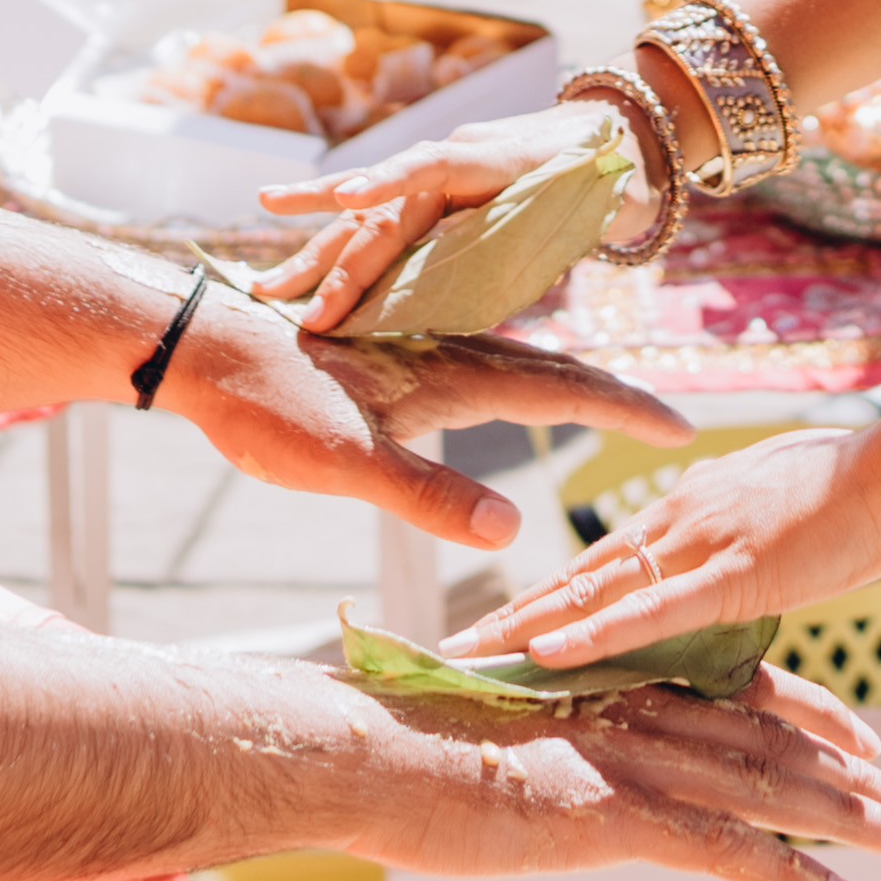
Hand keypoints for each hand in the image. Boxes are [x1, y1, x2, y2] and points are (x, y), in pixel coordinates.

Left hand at [156, 298, 697, 550]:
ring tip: (603, 407)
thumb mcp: (348, 462)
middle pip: (552, 372)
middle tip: (665, 423)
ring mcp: (418, 350)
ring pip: (513, 364)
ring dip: (567, 385)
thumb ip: (428, 495)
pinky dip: (513, 383)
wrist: (201, 349)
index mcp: (454, 371)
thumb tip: (510, 531)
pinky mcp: (388, 358)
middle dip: (612, 397)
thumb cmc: (268, 406)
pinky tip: (498, 397)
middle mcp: (448, 351)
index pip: (562, 390)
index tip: (679, 428)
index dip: (623, 410)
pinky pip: (474, 366)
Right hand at [257, 98, 635, 333]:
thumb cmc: (602, 178)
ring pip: (365, 217)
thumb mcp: (585, 203)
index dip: (392, 182)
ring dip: (316, 254)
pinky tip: (273, 217)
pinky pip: (369, 213)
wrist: (605, 132)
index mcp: (493, 158)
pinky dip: (325, 220)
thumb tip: (493, 277)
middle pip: (387, 212)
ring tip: (263, 285)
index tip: (353, 200)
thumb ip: (536, 231)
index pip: (434, 169)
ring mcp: (431, 173)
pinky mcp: (422, 191)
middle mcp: (449, 159)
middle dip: (342, 263)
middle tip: (301, 312)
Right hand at [335, 656, 880, 880]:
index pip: (736, 694)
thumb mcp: (499, 735)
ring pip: (771, 791)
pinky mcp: (618, 816)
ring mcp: (635, 762)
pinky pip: (729, 853)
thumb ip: (554, 742)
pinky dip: (796, 877)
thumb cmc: (408, 743)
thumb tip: (563, 767)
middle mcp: (641, 713)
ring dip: (850, 820)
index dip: (807, 716)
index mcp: (617, 684)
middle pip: (773, 743)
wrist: (367, 749)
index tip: (861, 738)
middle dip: (851, 776)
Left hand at [461, 422, 880, 675]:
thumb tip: (717, 572)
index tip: (494, 625)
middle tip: (451, 650)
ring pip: (595, 590)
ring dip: (527, 626)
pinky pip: (651, 609)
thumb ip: (738, 545)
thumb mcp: (781, 519)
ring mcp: (703, 541)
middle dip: (512, 615)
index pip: (600, 562)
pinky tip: (545, 651)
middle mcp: (680, 518)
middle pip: (578, 575)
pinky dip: (593, 631)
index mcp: (690, 509)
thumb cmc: (862, 490)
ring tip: (468, 659)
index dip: (544, 596)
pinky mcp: (736, 570)